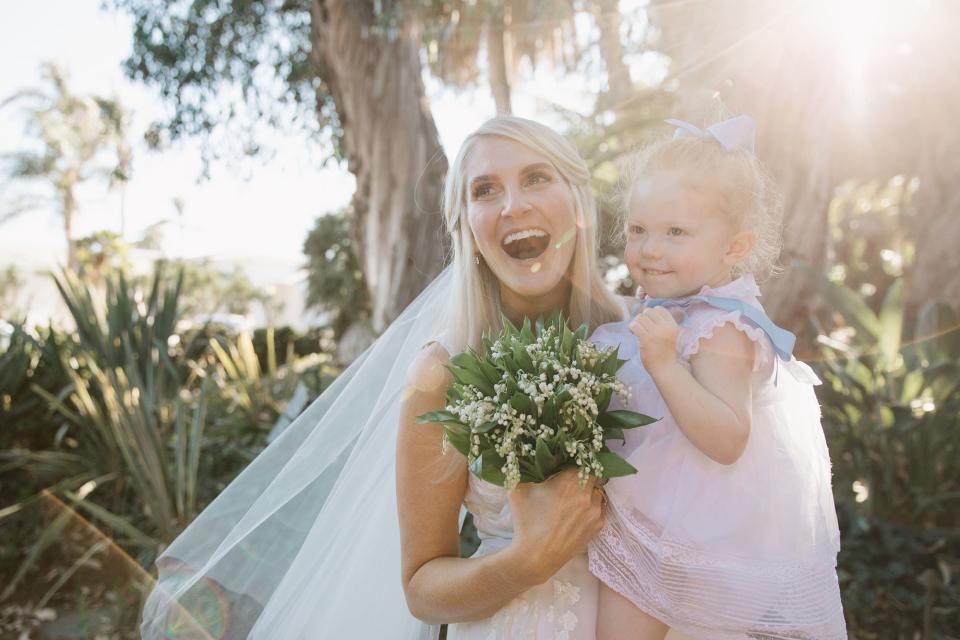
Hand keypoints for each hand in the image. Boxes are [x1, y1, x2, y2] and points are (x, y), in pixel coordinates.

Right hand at [507, 469, 603, 583]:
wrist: (535, 556)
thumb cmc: (526, 521)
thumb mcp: (518, 489)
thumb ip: (524, 470)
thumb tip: (525, 458)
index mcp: (570, 480)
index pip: (584, 460)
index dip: (578, 460)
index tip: (571, 462)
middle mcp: (586, 493)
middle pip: (594, 475)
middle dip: (584, 475)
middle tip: (572, 480)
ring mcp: (594, 511)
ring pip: (598, 492)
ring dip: (589, 492)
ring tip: (574, 497)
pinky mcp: (597, 526)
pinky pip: (599, 509)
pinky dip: (591, 507)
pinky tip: (577, 513)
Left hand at [629, 306, 679, 376]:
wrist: (665, 368)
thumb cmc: (664, 351)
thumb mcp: (668, 334)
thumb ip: (661, 323)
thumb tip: (644, 309)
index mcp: (672, 325)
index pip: (659, 309)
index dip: (651, 314)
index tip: (649, 323)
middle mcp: (665, 327)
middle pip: (649, 311)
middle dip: (643, 317)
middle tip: (641, 327)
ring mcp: (656, 333)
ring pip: (640, 317)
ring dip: (636, 322)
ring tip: (637, 331)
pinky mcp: (646, 339)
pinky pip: (634, 325)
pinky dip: (631, 327)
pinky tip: (632, 333)